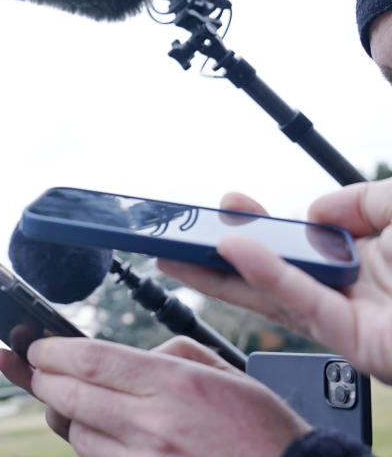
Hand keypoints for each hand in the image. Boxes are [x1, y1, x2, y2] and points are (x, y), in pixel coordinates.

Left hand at [0, 336, 309, 455]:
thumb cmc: (261, 430)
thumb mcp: (221, 372)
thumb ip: (168, 352)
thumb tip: (124, 354)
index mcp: (173, 384)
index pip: (88, 360)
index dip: (50, 350)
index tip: (35, 344)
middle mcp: (153, 425)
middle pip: (69, 395)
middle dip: (40, 378)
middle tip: (32, 366)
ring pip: (76, 433)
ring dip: (64, 413)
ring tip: (70, 398)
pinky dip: (88, 444)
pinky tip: (93, 429)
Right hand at [158, 179, 391, 383]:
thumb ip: (363, 199)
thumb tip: (315, 212)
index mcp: (364, 262)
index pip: (295, 247)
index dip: (257, 227)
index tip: (229, 205)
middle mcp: (347, 292)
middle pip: (265, 276)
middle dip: (214, 255)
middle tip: (176, 237)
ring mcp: (345, 318)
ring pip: (267, 295)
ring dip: (217, 273)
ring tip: (175, 252)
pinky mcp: (350, 339)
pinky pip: (299, 303)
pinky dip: (262, 275)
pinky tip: (231, 250)